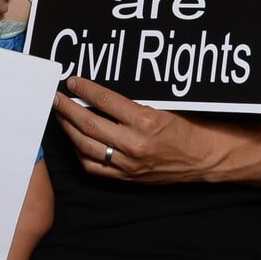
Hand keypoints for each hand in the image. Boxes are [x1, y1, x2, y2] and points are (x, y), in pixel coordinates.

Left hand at [52, 76, 239, 183]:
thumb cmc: (188, 128)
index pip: (104, 100)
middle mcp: (133, 143)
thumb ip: (131, 103)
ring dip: (69, 130)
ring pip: (86, 146)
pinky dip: (80, 153)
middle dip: (67, 109)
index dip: (84, 89)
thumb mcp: (163, 106)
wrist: (205, 158)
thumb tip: (101, 93)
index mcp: (145, 120)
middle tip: (55, 98)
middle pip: (88, 123)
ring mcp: (128, 163)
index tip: (72, 81)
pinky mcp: (127, 178)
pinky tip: (76, 141)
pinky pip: (94, 167)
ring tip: (61, 117)